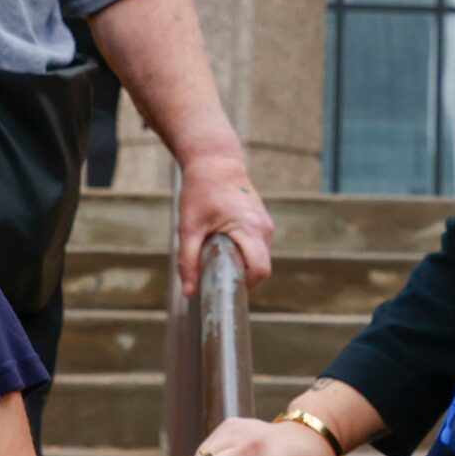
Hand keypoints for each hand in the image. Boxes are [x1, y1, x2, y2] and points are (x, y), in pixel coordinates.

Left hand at [178, 148, 273, 296]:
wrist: (216, 162)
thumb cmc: (201, 191)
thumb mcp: (189, 227)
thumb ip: (188, 261)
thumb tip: (188, 293)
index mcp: (250, 228)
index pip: (260, 270)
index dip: (244, 284)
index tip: (223, 283)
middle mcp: (264, 228)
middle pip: (261, 267)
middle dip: (240, 275)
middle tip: (214, 271)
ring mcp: (266, 225)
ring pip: (259, 257)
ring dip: (241, 263)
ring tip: (216, 252)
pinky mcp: (263, 222)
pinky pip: (257, 247)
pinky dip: (243, 252)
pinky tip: (223, 242)